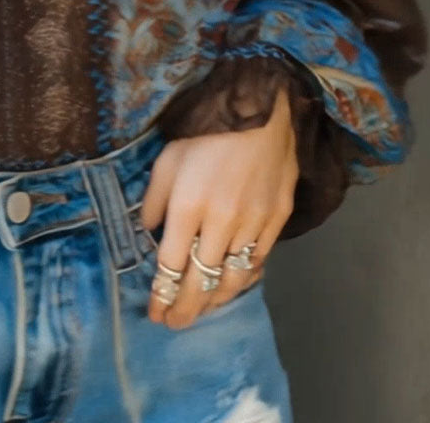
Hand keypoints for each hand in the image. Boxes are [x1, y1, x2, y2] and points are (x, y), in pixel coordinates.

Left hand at [139, 85, 297, 328]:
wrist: (258, 105)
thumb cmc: (205, 128)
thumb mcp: (166, 158)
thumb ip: (155, 200)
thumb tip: (152, 234)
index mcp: (188, 206)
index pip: (172, 267)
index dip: (162, 295)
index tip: (155, 312)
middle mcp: (221, 222)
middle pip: (202, 282)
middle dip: (186, 309)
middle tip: (175, 324)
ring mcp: (254, 223)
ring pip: (233, 277)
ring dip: (214, 300)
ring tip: (201, 311)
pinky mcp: (277, 217)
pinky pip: (259, 260)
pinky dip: (244, 278)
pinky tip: (232, 284)